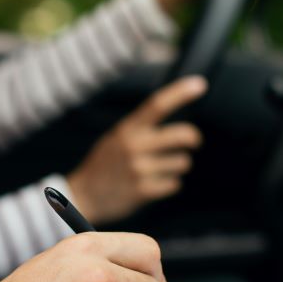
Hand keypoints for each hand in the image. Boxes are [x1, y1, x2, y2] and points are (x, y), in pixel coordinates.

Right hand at [66, 76, 206, 224]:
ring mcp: (139, 169)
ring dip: (178, 165)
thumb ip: (140, 128)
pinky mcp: (143, 191)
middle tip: (193, 142)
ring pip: (182, 162)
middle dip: (193, 138)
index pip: (157, 105)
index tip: (199, 84)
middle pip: (182, 135)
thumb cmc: (104, 165)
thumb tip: (175, 118)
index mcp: (127, 129)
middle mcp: (133, 146)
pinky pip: (174, 184)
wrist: (83, 197)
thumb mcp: (116, 138)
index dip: (180, 93)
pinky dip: (170, 184)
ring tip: (160, 169)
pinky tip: (155, 184)